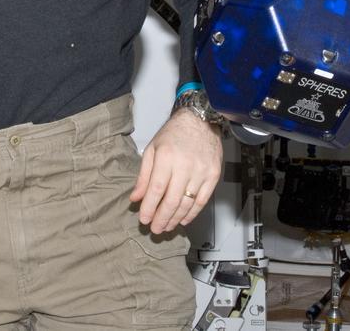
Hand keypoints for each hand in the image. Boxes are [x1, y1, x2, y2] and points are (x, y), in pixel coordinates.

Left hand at [128, 110, 222, 233]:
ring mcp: (201, 172)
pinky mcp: (213, 175)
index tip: (144, 219)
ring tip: (167, 227)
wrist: (200, 120)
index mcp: (166, 157)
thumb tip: (136, 197)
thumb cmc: (174, 134)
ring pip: (187, 203)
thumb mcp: (152, 149)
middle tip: (155, 229)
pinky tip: (183, 219)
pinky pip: (202, 200)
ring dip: (176, 219)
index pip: (156, 189)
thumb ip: (144, 175)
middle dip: (162, 218)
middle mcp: (185, 166)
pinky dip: (193, 213)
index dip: (149, 208)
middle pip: (172, 200)